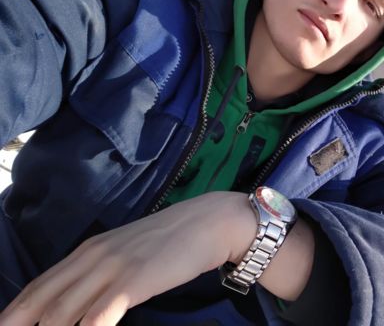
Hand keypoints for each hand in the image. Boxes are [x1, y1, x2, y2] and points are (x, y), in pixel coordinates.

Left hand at [0, 192, 254, 325]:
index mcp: (87, 251)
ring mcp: (112, 268)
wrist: (209, 222)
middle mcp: (92, 258)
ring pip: (61, 313)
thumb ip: (102, 273)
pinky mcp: (134, 281)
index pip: (36, 289)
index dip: (14, 315)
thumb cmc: (172, 240)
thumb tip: (80, 303)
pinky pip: (98, 316)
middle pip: (40, 303)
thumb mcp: (128, 253)